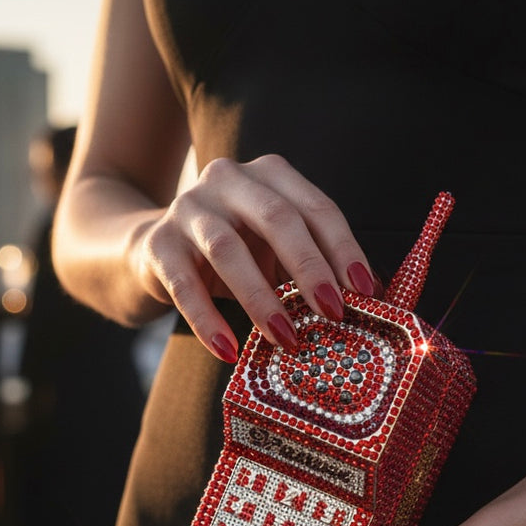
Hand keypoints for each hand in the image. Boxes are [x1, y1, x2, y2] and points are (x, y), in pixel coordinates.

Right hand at [136, 154, 376, 361]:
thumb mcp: (276, 249)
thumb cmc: (236, 253)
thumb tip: (371, 299)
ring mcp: (189, 208)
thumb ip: (314, 263)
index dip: (344, 249)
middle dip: (311, 269)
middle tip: (333, 314)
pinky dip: (208, 321)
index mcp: (270, 174)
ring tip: (287, 339)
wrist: (154, 252)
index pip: (316, 208)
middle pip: (277, 219)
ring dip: (262, 299)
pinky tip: (228, 350)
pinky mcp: (158, 244)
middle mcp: (228, 179)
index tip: (366, 292)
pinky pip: (185, 285)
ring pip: (229, 249)